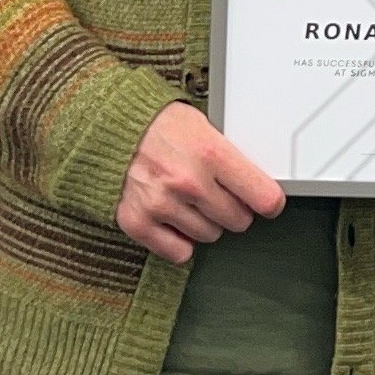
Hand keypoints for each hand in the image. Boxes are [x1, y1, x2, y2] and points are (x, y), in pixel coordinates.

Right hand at [116, 102, 284, 265]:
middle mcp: (188, 181)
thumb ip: (228, 155)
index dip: (269, 202)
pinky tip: (174, 219)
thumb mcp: (201, 124)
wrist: (105, 124)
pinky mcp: (138, 222)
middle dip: (232, 208)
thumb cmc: (155, 123)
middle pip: (238, 221)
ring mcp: (162, 204)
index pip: (263, 196)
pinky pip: (179, 252)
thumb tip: (256, 183)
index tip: (266, 203)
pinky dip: (179, 241)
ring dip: (204, 222)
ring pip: (210, 236)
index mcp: (210, 152)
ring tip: (188, 199)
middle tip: (216, 193)